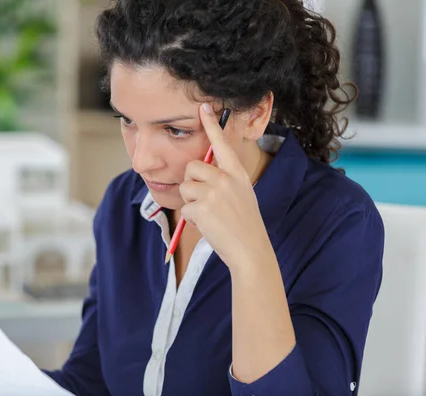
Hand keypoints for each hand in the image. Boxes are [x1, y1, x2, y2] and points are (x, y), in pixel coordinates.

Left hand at [179, 103, 272, 269]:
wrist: (250, 249)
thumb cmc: (243, 223)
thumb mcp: (241, 193)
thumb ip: (224, 180)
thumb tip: (199, 172)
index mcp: (236, 173)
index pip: (222, 143)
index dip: (211, 125)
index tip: (203, 106)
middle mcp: (225, 178)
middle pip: (192, 167)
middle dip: (192, 183)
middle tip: (206, 201)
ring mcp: (213, 192)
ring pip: (185, 187)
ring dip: (190, 202)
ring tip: (208, 215)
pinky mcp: (202, 208)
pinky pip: (185, 207)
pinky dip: (192, 219)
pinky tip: (208, 225)